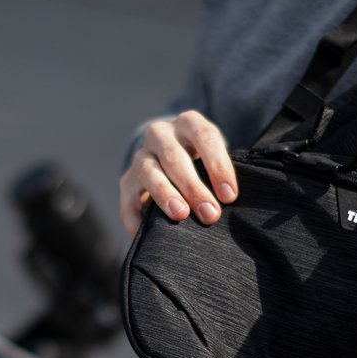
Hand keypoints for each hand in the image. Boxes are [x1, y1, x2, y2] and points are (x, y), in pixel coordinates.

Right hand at [119, 111, 236, 237]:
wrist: (173, 156)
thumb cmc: (205, 160)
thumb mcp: (216, 156)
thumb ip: (221, 173)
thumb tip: (229, 202)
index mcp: (189, 123)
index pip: (205, 138)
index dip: (218, 167)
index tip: (229, 196)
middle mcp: (161, 134)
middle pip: (175, 158)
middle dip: (194, 188)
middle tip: (210, 214)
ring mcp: (141, 155)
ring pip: (148, 172)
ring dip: (165, 195)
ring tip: (180, 215)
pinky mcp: (128, 179)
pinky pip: (127, 199)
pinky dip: (135, 217)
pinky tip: (144, 234)